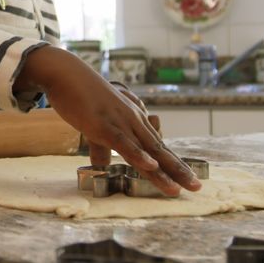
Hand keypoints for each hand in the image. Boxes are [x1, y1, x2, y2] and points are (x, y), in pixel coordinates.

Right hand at [16, 46, 200, 195]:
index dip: (173, 164)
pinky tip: (151, 166)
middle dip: (178, 171)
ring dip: (164, 171)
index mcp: (133, 122)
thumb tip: (101, 167)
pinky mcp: (104, 125)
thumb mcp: (95, 125)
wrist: (66, 73)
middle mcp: (133, 122)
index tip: (188, 180)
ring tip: (178, 189)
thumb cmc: (80, 97)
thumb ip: (101, 147)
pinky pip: (124, 143)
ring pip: (147, 151)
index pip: (158, 147)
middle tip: (196, 188)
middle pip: (160, 151)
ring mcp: (120, 123)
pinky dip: (138, 155)